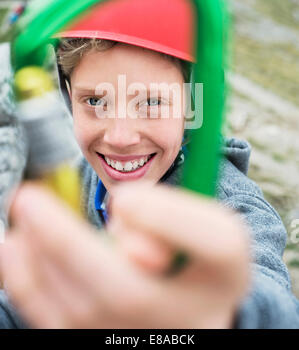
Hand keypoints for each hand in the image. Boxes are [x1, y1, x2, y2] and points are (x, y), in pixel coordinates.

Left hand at [0, 181, 250, 327]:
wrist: (186, 310)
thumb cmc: (187, 254)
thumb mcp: (197, 223)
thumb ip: (169, 208)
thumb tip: (120, 209)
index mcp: (226, 275)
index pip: (219, 245)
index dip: (169, 217)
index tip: (122, 198)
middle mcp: (190, 318)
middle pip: (127, 290)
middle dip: (67, 241)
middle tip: (28, 198)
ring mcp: (142, 342)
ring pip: (80, 307)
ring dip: (40, 253)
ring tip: (24, 209)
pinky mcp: (99, 348)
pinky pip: (55, 322)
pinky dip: (26, 283)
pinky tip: (12, 244)